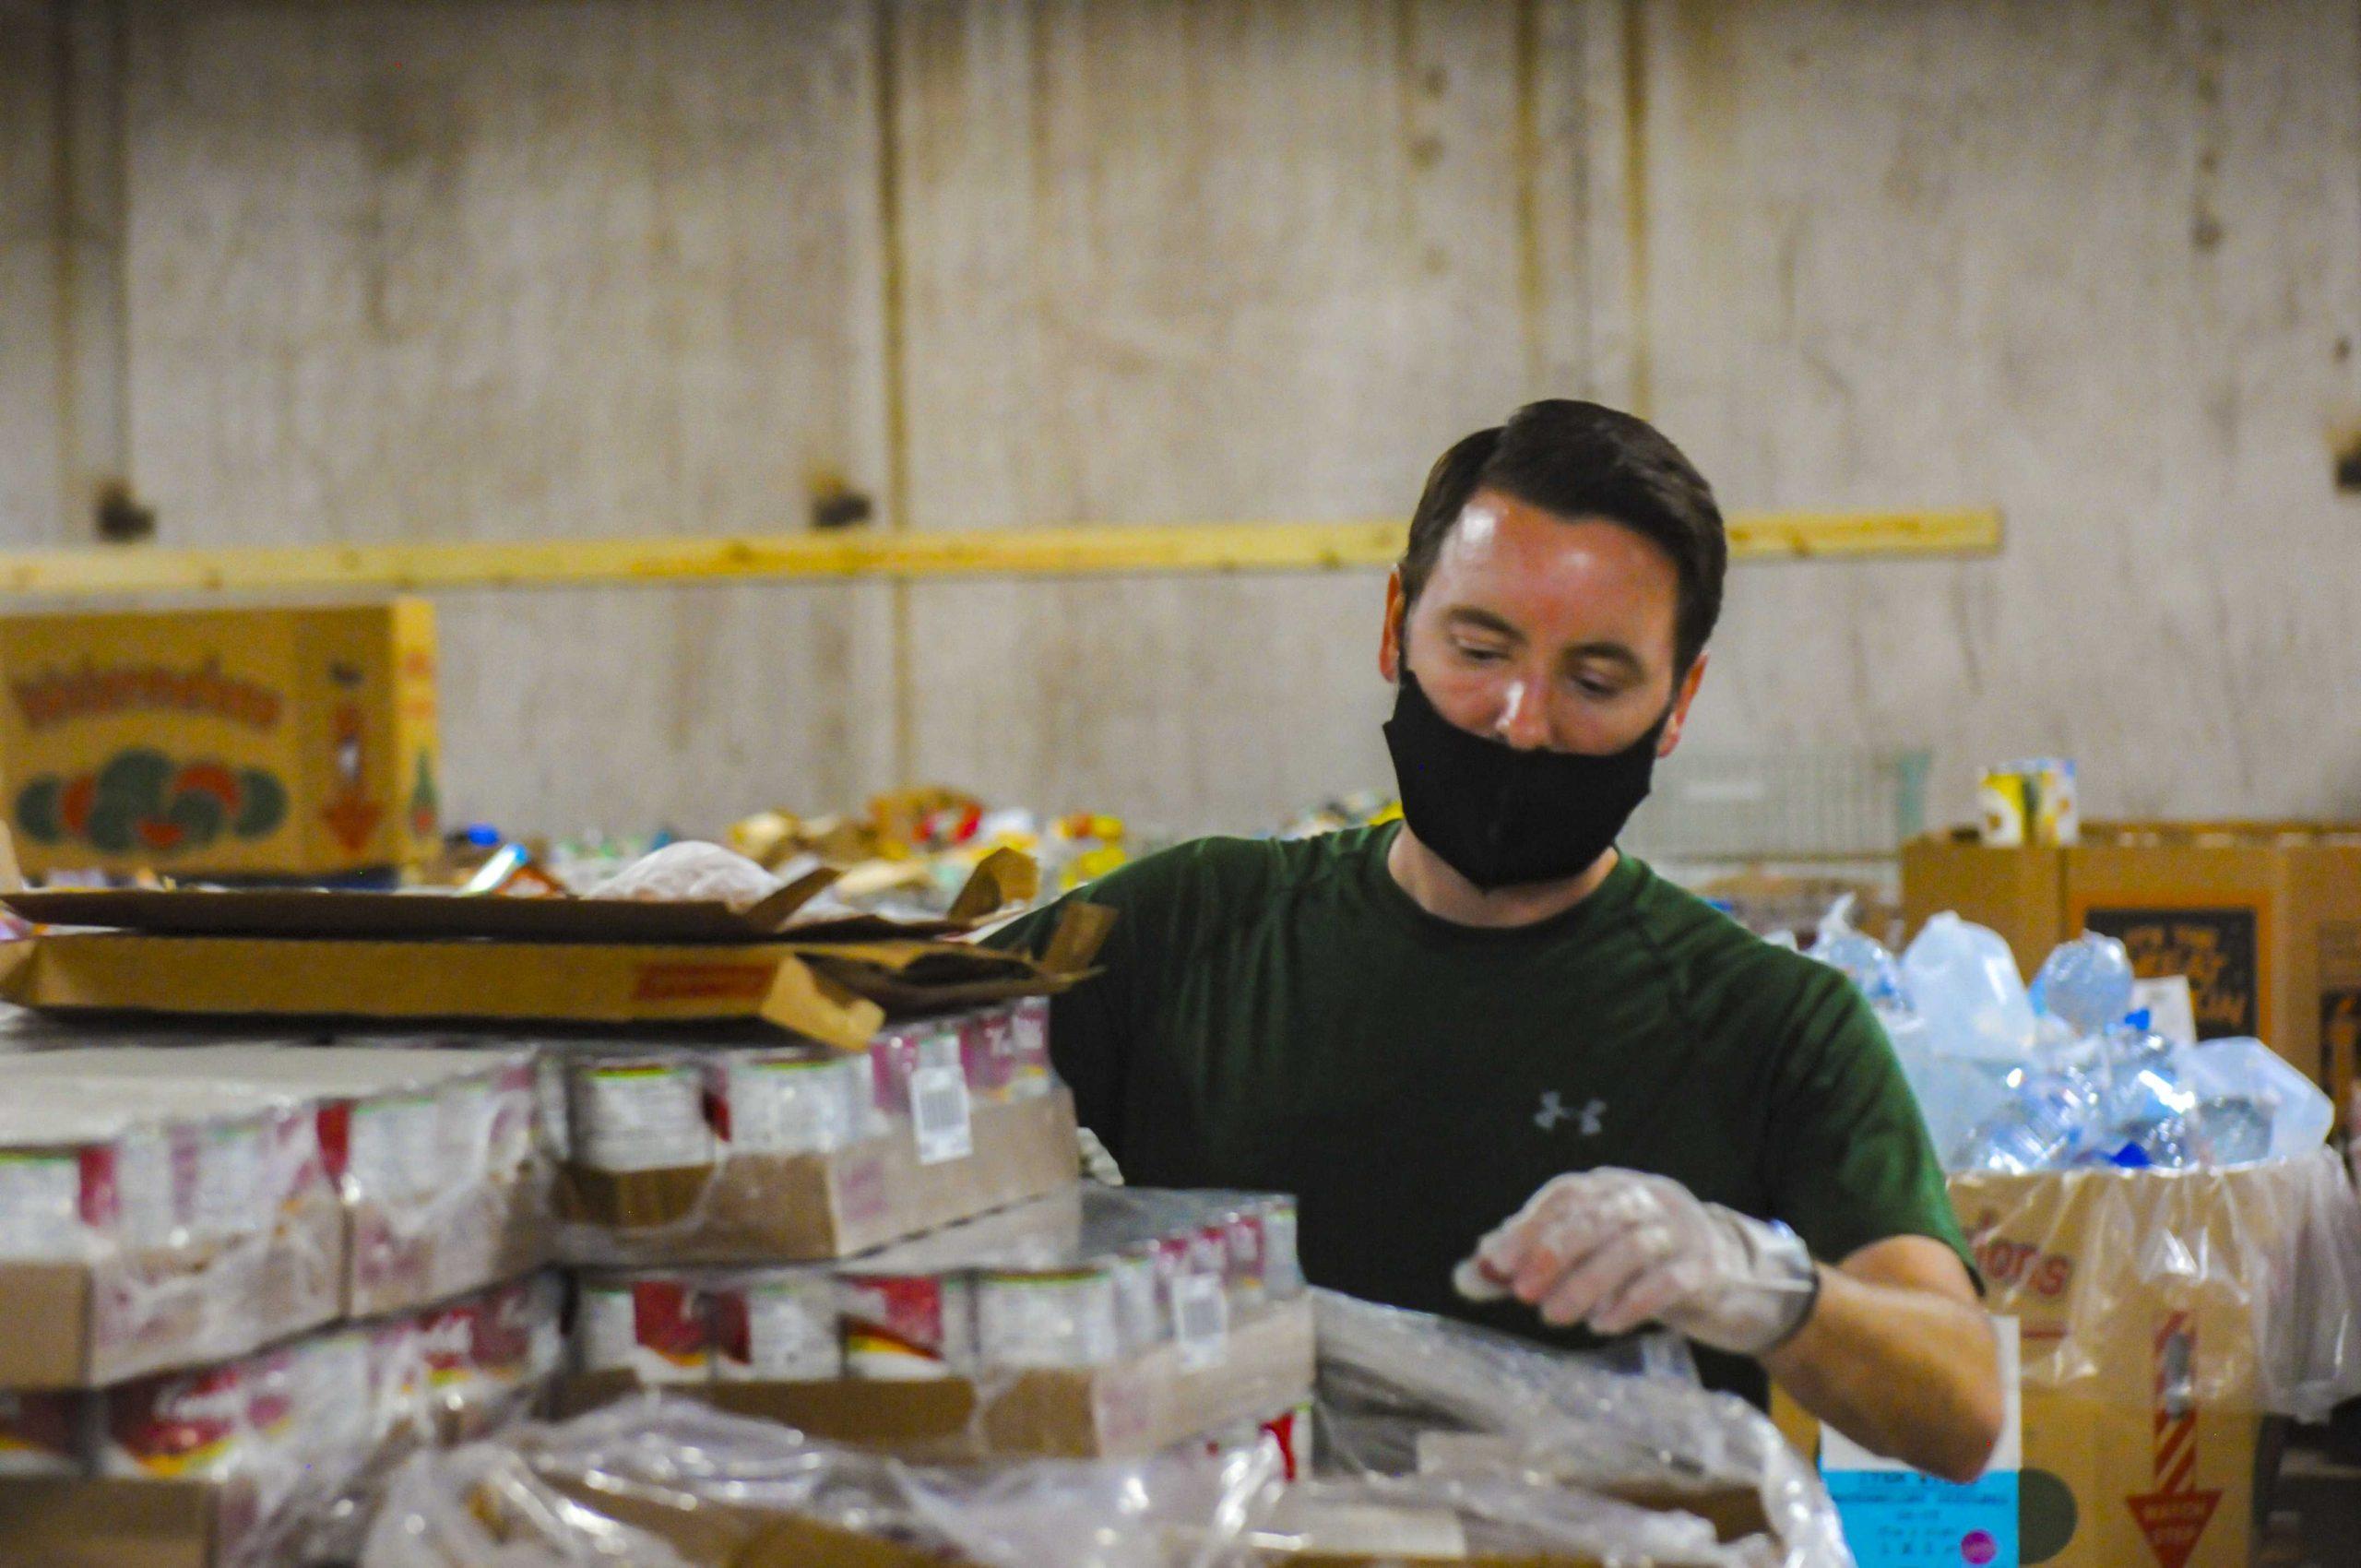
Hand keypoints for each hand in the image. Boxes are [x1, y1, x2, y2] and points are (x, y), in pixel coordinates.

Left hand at [1453, 1168, 1818, 1356]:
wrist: (1730, 1277)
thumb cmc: (1640, 1262)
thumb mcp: (1585, 1255)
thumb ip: (1527, 1261)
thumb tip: (1468, 1275)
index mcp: (1610, 1186)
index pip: (1565, 1195)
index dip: (1529, 1227)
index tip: (1498, 1266)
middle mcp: (1646, 1197)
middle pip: (1597, 1216)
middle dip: (1555, 1254)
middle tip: (1525, 1295)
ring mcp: (1681, 1228)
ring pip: (1631, 1246)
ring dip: (1589, 1282)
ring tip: (1559, 1317)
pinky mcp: (1708, 1266)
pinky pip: (1671, 1279)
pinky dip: (1634, 1301)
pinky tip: (1606, 1323)